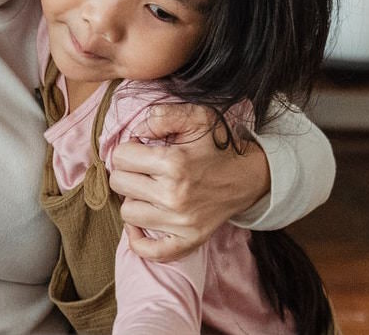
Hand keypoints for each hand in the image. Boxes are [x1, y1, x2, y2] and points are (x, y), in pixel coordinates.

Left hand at [108, 102, 269, 261]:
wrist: (249, 175)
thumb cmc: (218, 144)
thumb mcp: (194, 116)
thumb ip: (159, 116)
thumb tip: (135, 133)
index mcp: (173, 163)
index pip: (120, 157)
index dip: (128, 148)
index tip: (141, 149)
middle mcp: (174, 196)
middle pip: (119, 184)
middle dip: (127, 171)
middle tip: (144, 168)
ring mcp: (181, 222)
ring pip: (127, 213)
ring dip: (134, 199)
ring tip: (149, 189)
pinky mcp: (189, 240)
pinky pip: (150, 251)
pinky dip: (138, 239)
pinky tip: (141, 222)